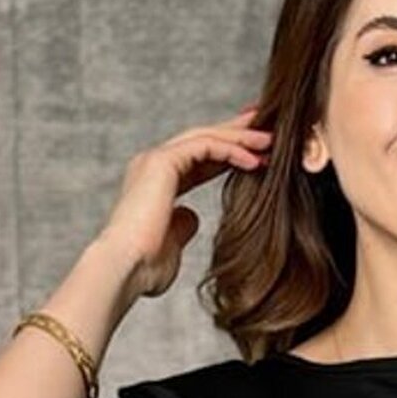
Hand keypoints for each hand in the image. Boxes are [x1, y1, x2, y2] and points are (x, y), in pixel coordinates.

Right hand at [99, 101, 273, 300]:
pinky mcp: (162, 161)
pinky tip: (255, 160)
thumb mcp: (171, 243)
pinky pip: (205, 146)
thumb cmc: (144, 267)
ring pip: (205, 137)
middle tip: (268, 129)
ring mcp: (155, 159)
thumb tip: (193, 218)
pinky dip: (232, 150)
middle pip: (202, 139)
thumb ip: (181, 226)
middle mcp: (152, 164)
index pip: (198, 159)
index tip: (258, 154)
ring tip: (271, 141)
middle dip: (236, 132)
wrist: (125, 268)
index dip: (228, 154)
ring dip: (240, 138)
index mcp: (155, 182)